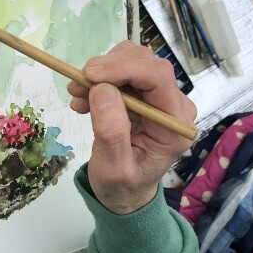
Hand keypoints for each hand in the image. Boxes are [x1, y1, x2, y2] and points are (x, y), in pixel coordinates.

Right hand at [68, 41, 196, 213]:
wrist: (124, 192)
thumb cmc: (122, 186)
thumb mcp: (114, 169)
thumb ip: (112, 132)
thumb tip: (103, 89)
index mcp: (174, 126)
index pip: (158, 78)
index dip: (124, 68)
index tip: (89, 75)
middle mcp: (173, 106)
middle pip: (146, 63)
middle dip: (108, 68)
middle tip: (77, 84)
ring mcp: (159, 98)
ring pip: (133, 60)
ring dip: (101, 71)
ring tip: (78, 93)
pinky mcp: (144, 94)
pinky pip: (122, 71)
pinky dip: (99, 78)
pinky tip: (83, 99)